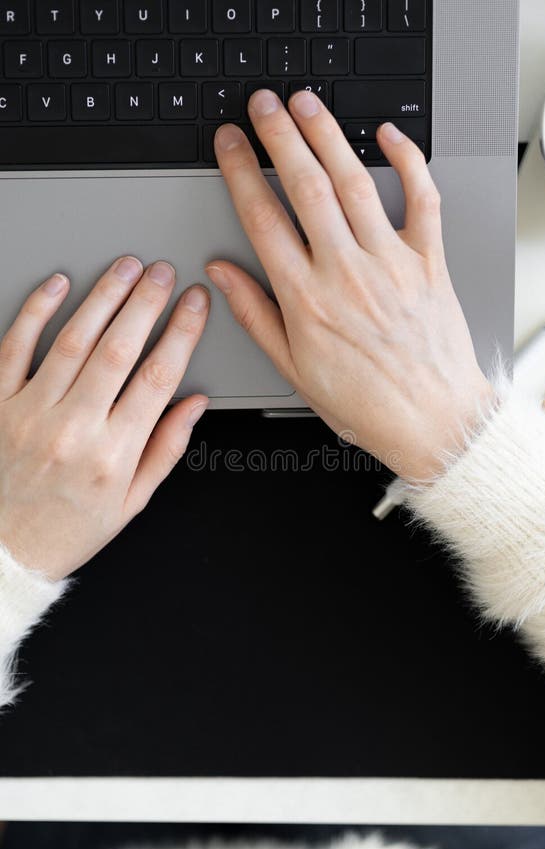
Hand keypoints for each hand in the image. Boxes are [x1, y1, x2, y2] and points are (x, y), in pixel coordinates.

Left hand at [0, 258, 209, 580]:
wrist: (3, 554)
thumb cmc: (66, 530)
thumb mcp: (130, 502)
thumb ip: (165, 449)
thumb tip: (193, 404)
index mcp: (112, 455)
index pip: (157, 378)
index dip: (182, 332)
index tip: (195, 304)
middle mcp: (72, 429)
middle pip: (118, 349)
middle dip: (147, 303)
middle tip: (164, 274)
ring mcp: (31, 413)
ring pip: (72, 340)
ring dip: (103, 297)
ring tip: (125, 268)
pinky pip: (15, 348)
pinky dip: (36, 312)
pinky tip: (58, 286)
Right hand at [207, 90, 493, 481]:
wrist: (432, 421)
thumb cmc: (366, 403)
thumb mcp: (295, 368)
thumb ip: (255, 315)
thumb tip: (222, 273)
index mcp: (307, 300)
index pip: (263, 219)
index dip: (240, 172)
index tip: (229, 145)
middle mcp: (347, 273)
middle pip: (305, 187)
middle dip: (278, 136)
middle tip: (262, 105)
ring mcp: (391, 263)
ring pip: (354, 183)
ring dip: (327, 135)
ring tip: (306, 104)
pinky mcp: (428, 261)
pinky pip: (422, 198)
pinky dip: (408, 160)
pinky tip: (388, 135)